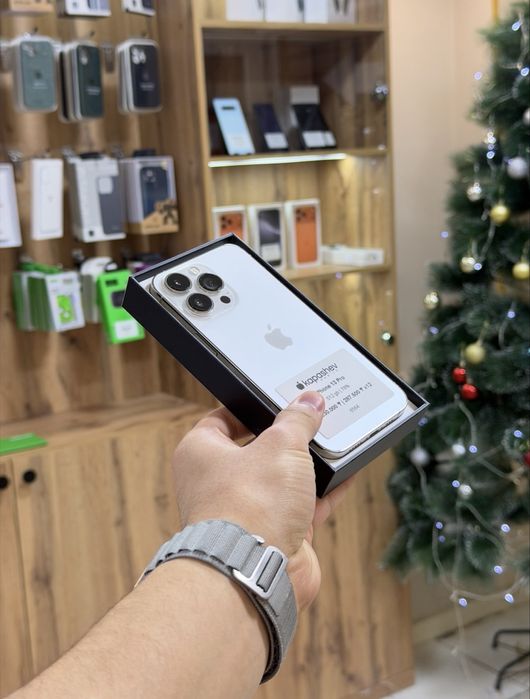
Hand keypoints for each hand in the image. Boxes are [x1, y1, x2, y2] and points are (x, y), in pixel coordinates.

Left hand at [171, 392, 352, 609]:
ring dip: (308, 466)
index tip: (276, 398)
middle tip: (311, 417)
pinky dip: (324, 492)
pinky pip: (303, 506)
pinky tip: (347, 475)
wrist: (255, 572)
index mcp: (201, 453)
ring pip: (281, 480)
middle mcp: (219, 483)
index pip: (222, 420)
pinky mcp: (274, 535)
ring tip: (334, 441)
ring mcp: (247, 511)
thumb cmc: (249, 504)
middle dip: (286, 437)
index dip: (250, 407)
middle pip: (256, 450)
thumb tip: (309, 401)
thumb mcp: (280, 444)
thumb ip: (297, 420)